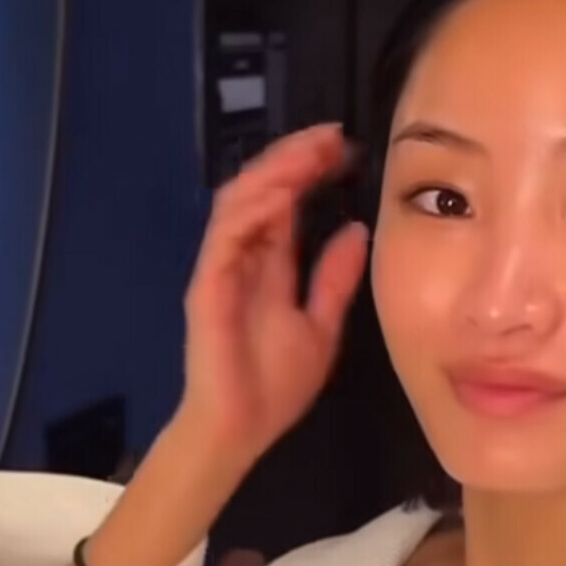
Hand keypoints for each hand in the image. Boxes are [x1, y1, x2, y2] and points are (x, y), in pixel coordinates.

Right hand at [178, 125, 369, 465]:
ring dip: (274, 172)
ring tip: (309, 152)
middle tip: (332, 136)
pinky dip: (252, 209)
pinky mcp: (208, 284)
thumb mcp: (322, 325)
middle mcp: (244, 256)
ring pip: (241, 200)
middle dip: (295, 158)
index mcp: (271, 264)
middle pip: (263, 189)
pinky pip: (226, 234)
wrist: (241, 429)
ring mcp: (223, 267)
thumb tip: (356, 230)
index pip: (288, 203)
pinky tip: (282, 194)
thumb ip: (335, 279)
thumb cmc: (274, 386)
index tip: (345, 151)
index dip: (311, 172)